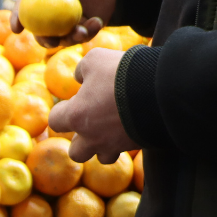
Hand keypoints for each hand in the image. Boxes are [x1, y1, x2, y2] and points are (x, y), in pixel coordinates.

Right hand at [11, 0, 117, 47]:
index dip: (17, 17)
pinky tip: (97, 22)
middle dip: (44, 40)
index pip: (25, 6)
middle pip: (40, 31)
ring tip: (82, 31)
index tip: (16, 28)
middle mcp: (53, 12)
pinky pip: (83, 37)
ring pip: (62, 39)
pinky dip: (89, 33)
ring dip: (71, 39)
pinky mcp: (83, 29)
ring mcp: (67, 23)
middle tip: (52, 42)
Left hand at [48, 47, 138, 163]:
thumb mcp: (96, 59)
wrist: (161, 89)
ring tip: (113, 129)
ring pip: (103, 158)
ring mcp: (115, 145)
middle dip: (80, 140)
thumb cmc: (121, 73)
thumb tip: (79, 78)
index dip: (61, 111)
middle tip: (91, 123)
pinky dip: (127, 142)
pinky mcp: (137, 147)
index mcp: (76, 116)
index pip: (55, 121)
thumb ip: (82, 69)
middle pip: (76, 153)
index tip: (72, 102)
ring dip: (104, 146)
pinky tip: (133, 125)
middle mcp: (92, 137)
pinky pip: (127, 151)